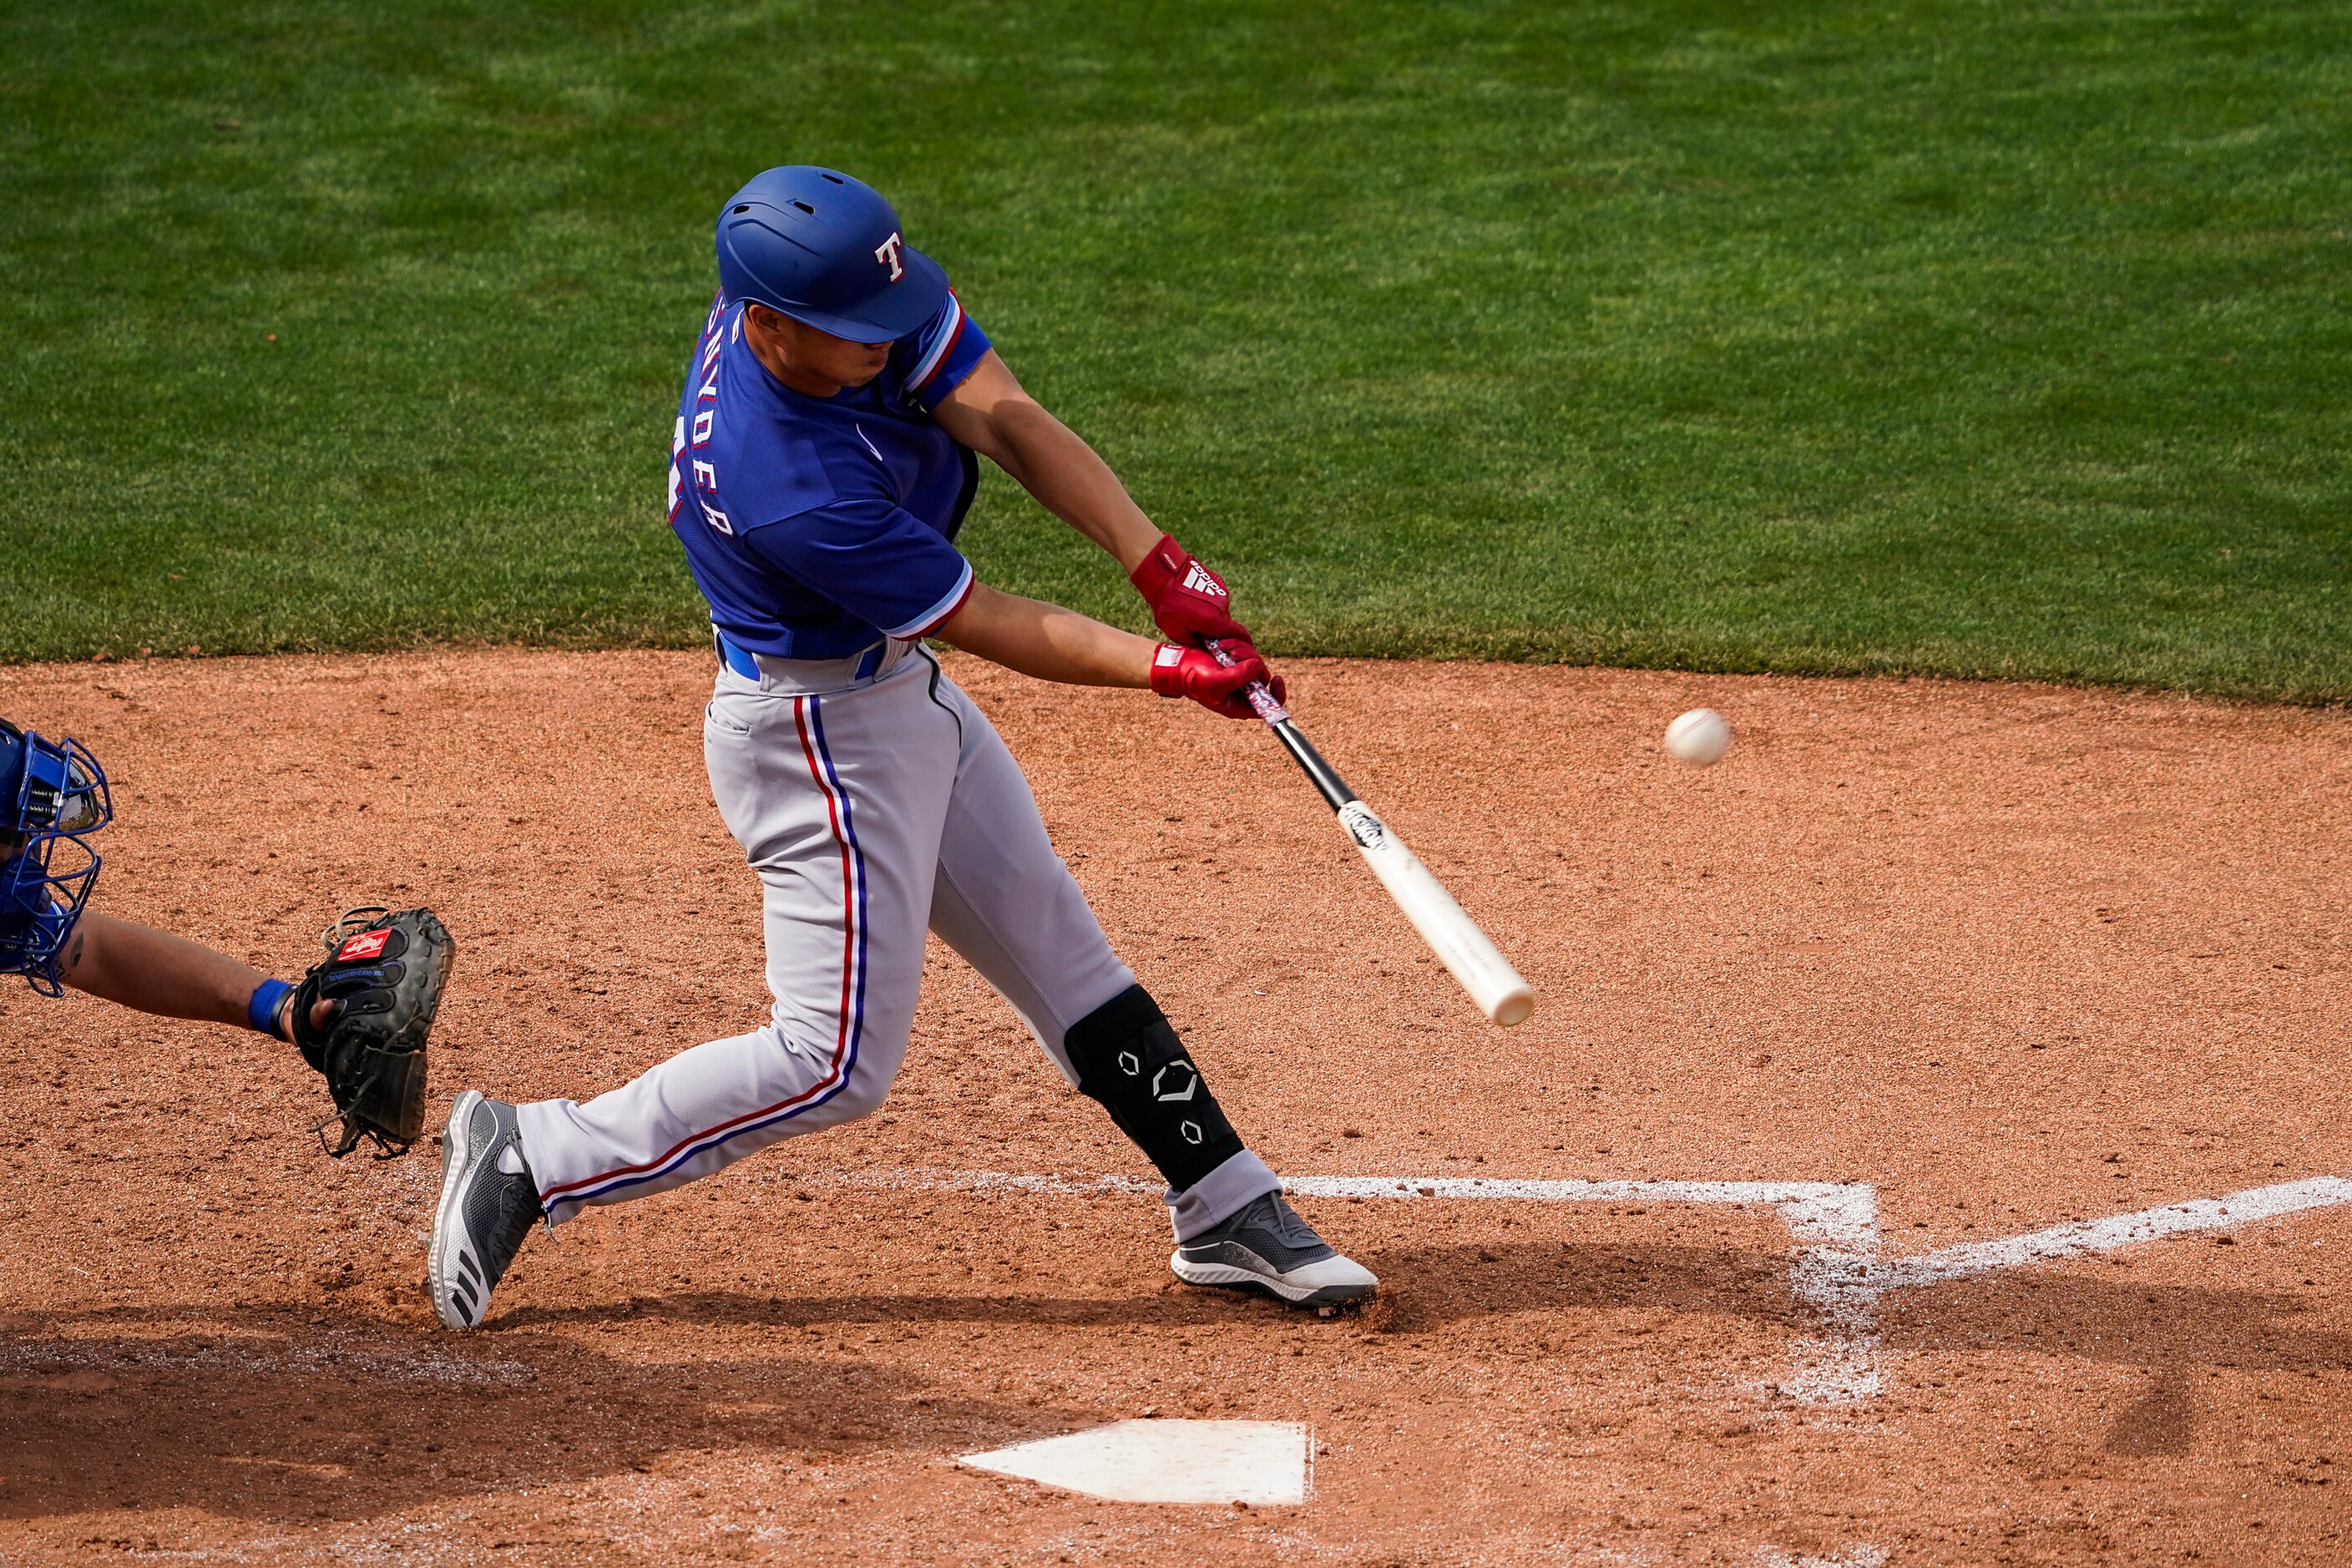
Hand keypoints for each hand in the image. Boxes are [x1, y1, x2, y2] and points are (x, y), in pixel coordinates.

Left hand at [1129, 532, 1260, 658]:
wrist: (1164, 575)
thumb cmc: (1168, 606)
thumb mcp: (1178, 633)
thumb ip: (1196, 643)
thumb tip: (1206, 647)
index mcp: (1216, 621)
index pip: (1240, 635)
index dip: (1244, 644)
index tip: (1242, 650)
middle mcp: (1223, 607)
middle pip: (1227, 624)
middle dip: (1217, 631)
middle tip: (1199, 632)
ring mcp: (1221, 592)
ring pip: (1220, 611)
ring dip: (1210, 615)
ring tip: (1189, 613)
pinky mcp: (1216, 582)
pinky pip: (1215, 599)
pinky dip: (1207, 603)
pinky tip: (1190, 600)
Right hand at [1148, 643, 1285, 719]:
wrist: (1178, 664)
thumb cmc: (1193, 678)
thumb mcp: (1216, 681)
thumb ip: (1239, 677)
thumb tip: (1257, 667)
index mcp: (1239, 705)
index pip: (1268, 706)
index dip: (1277, 694)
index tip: (1276, 678)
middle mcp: (1242, 692)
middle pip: (1263, 677)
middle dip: (1251, 663)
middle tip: (1233, 655)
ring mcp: (1239, 676)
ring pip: (1256, 662)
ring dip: (1242, 651)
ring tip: (1224, 648)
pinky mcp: (1235, 662)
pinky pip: (1247, 652)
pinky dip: (1237, 646)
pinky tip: (1223, 645)